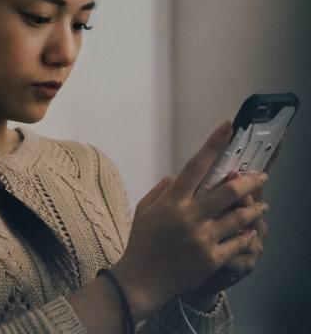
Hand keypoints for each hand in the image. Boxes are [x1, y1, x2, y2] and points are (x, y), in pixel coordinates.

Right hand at [111, 121, 268, 319]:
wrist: (142, 279)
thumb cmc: (141, 241)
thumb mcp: (144, 208)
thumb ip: (162, 189)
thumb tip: (179, 176)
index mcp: (172, 200)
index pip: (196, 165)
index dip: (213, 144)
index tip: (227, 126)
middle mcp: (190, 215)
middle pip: (228, 191)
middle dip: (249, 181)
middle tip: (261, 177)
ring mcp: (203, 238)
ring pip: (239, 216)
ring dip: (254, 208)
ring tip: (263, 205)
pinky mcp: (212, 258)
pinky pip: (238, 242)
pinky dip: (247, 233)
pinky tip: (251, 229)